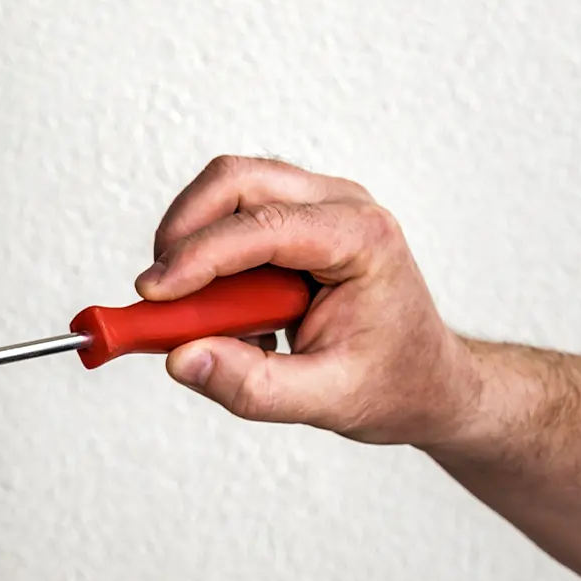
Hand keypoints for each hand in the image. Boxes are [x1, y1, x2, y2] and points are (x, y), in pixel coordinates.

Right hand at [136, 155, 476, 445]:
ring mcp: (319, 205)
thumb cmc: (392, 382)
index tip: (153, 294)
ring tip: (196, 309)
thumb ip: (253, 386)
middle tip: (157, 292)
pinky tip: (227, 309)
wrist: (427, 379)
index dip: (198, 256)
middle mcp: (341, 205)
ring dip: (192, 240)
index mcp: (362, 239)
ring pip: (228, 188)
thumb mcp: (327, 400)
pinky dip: (207, 254)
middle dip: (183, 230)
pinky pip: (232, 214)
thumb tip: (183, 359)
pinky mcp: (295, 218)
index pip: (263, 227)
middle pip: (237, 180)